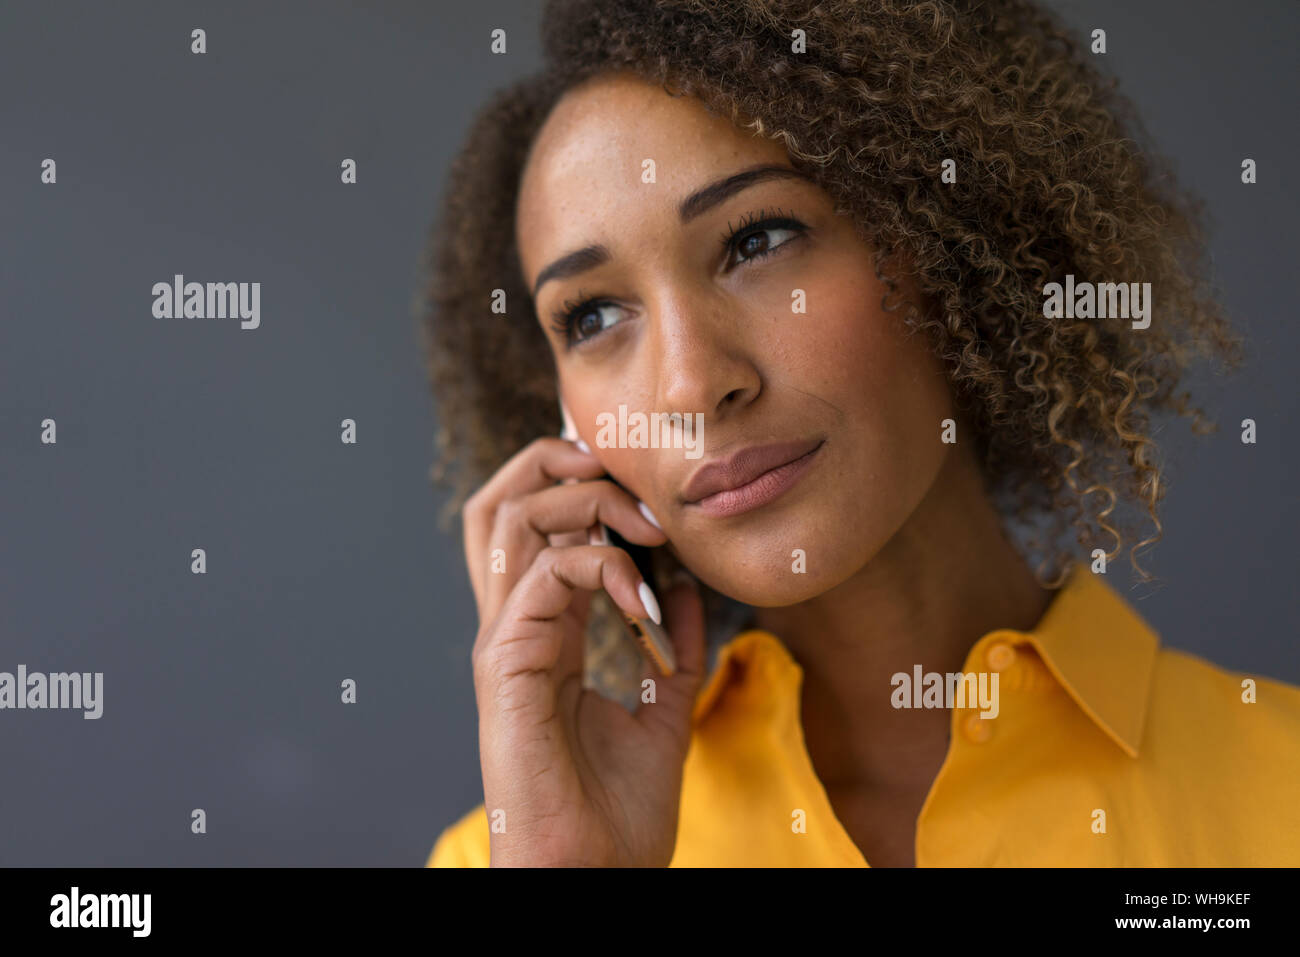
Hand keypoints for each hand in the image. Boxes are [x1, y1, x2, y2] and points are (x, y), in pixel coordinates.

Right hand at [461, 437, 706, 865]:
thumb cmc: (618, 811)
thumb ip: (674, 647)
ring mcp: (502, 642)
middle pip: (500, 502)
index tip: (646, 487)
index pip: (535, 526)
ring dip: (583, 500)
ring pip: (508, 518)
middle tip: (626, 471)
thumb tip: (688, 587)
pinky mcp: (505, 665)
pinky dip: (599, 565)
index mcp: (542, 633)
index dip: (579, 482)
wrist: (596, 876)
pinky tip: (643, 597)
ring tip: (645, 524)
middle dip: (558, 462)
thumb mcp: (664, 709)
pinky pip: (540, 575)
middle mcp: (513, 627)